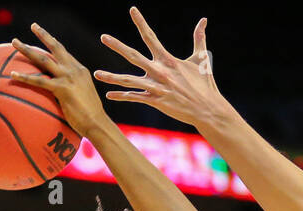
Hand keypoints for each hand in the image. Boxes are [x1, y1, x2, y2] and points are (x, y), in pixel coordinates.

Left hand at [10, 23, 107, 137]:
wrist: (97, 124)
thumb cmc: (89, 118)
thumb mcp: (82, 98)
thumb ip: (72, 91)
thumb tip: (62, 96)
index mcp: (80, 70)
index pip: (64, 53)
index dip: (54, 44)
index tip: (45, 36)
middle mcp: (74, 70)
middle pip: (56, 47)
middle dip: (43, 35)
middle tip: (33, 26)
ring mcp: (68, 78)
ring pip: (43, 59)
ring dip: (27, 50)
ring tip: (14, 43)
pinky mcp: (62, 89)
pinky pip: (39, 81)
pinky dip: (25, 77)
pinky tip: (12, 75)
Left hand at [96, 8, 225, 127]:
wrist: (207, 109)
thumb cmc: (205, 84)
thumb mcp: (201, 59)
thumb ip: (199, 38)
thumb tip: (203, 19)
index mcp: (168, 59)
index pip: (151, 37)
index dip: (141, 22)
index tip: (132, 10)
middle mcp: (159, 71)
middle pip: (133, 56)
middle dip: (117, 46)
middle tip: (103, 37)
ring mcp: (156, 87)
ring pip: (129, 80)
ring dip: (111, 77)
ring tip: (96, 73)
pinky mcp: (155, 101)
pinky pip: (135, 98)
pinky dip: (122, 96)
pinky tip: (109, 95)